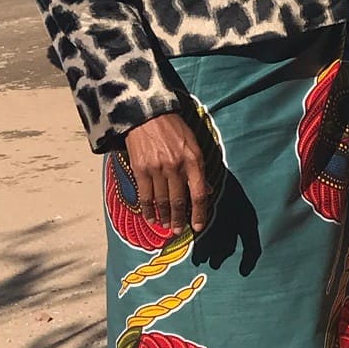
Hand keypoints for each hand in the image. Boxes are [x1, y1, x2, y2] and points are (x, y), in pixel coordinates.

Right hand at [121, 111, 214, 233]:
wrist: (147, 115)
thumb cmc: (174, 129)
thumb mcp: (193, 145)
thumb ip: (200, 169)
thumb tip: (208, 191)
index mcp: (193, 161)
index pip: (199, 194)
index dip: (199, 213)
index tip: (198, 227)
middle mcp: (176, 167)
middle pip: (179, 201)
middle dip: (180, 220)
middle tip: (179, 231)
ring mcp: (157, 169)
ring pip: (162, 201)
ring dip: (165, 217)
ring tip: (167, 227)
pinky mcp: (140, 169)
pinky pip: (145, 196)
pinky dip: (148, 210)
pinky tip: (150, 218)